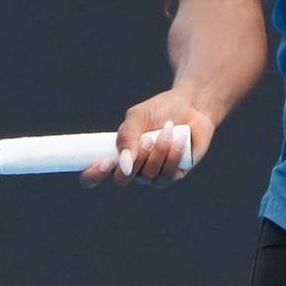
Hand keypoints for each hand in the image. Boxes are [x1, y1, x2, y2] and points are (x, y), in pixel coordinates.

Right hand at [79, 89, 216, 187]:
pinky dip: (172, 155)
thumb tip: (123, 165)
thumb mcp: (137, 117)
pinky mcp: (174, 175)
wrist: (192, 105)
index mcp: (118, 154)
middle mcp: (133, 169)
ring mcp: (153, 174)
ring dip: (157, 152)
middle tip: (146, 139)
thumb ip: (126, 137)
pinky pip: (167, 175)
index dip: (94, 175)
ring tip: (167, 129)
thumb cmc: (161, 110)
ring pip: (147, 177)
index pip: (95, 175)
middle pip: (122, 180)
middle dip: (134, 160)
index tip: (104, 162)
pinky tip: (179, 139)